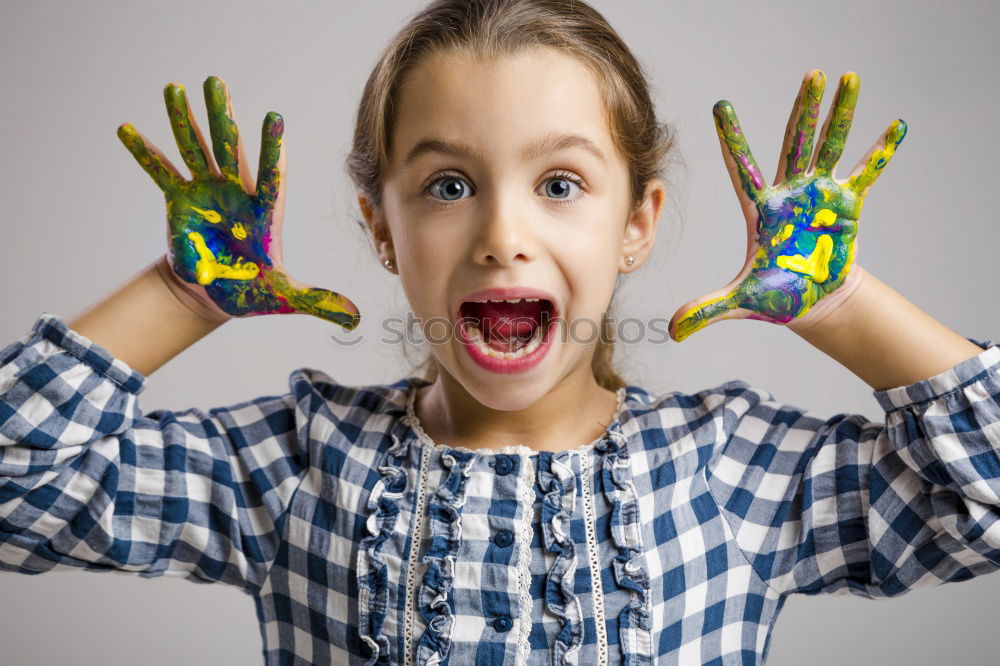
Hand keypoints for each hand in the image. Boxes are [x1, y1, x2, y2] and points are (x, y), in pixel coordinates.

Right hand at [117, 76, 360, 328]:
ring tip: (173, 87)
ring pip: (195, 149)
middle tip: (215, 81)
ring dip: (182, 119)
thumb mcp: (286, 297)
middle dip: (221, 116)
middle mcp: (235, 194)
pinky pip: (160, 172)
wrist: (218, 294)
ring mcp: (206, 192)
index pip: (270, 175)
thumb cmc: (254, 291)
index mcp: (263, 212)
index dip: (271, 148)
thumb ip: (318, 301)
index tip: (274, 117)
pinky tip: (126, 128)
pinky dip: (144, 152)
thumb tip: (356, 319)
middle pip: (229, 149)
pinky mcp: (179, 201)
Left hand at [668, 70, 905, 341]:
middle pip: (796, 141)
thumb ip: (707, 310)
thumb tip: (672, 332)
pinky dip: (881, 152)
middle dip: (805, 108)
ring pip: (830, 146)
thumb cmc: (776, 295)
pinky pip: (867, 173)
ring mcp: (820, 195)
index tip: (720, 105)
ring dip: (842, 115)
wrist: (813, 301)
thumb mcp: (740, 302)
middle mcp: (791, 193)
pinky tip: (896, 126)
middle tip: (813, 73)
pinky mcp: (847, 206)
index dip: (732, 137)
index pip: (741, 166)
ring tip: (851, 78)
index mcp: (761, 209)